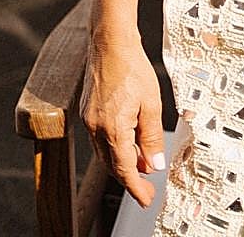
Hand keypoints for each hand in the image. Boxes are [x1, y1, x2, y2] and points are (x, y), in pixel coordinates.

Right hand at [81, 33, 165, 207]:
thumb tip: (155, 163)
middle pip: (113, 164)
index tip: (145, 199)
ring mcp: (89, 120)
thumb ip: (152, 137)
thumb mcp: (151, 104)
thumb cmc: (132, 67)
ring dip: (124, 160)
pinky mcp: (88, 111)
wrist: (111, 43)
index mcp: (113, 128)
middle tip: (147, 186)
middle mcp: (96, 128)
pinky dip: (115, 145)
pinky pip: (101, 138)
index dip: (136, 187)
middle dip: (131, 176)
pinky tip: (129, 142)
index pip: (124, 169)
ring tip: (143, 163)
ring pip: (106, 152)